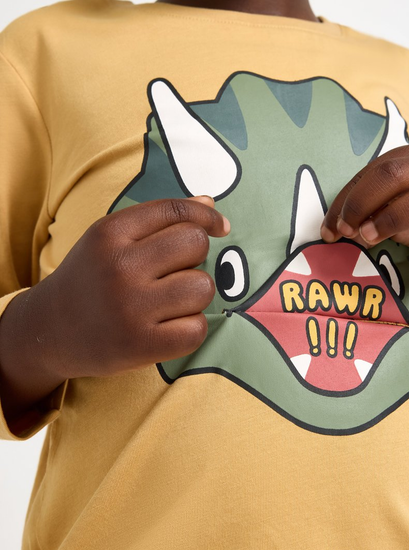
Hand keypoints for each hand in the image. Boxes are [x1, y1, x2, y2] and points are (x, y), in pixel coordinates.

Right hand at [31, 196, 229, 379]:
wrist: (47, 332)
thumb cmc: (90, 280)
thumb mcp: (110, 240)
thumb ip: (158, 220)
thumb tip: (209, 204)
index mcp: (109, 233)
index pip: (175, 211)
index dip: (206, 217)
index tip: (220, 228)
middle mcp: (119, 267)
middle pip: (196, 244)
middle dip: (194, 258)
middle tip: (173, 273)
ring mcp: (130, 308)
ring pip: (203, 287)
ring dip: (195, 295)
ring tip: (169, 302)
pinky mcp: (140, 346)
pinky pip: (198, 328)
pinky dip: (192, 328)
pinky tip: (170, 327)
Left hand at [320, 144, 408, 309]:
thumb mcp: (390, 210)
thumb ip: (365, 215)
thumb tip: (338, 229)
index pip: (371, 174)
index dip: (346, 202)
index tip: (330, 231)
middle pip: (395, 174)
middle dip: (364, 202)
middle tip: (347, 231)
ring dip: (395, 217)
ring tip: (370, 237)